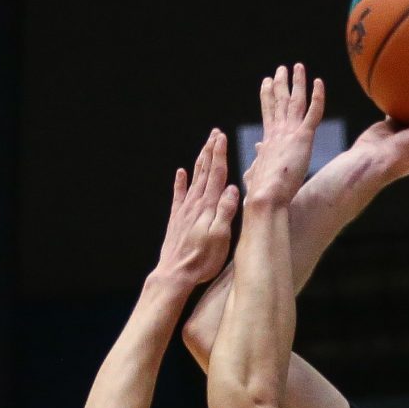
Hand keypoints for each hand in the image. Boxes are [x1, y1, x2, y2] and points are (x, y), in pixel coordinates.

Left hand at [154, 129, 240, 286]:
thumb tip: (233, 189)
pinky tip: (181, 172)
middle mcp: (195, 204)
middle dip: (210, 151)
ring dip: (200, 162)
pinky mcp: (177, 219)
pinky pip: (179, 195)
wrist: (175, 274)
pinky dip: (180, 182)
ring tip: (204, 147)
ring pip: (194, 179)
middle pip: (205, 172)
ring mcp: (184, 210)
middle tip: (214, 134)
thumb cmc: (201, 260)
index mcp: (208, 207)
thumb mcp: (220, 238)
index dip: (219, 155)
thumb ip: (225, 212)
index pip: (216, 175)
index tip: (222, 138)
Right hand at [243, 63, 324, 207]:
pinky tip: (319, 82)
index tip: (266, 82)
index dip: (267, 96)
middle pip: (279, 102)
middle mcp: (277, 132)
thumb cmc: (260, 193)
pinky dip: (317, 96)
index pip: (268, 113)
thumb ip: (259, 157)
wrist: (266, 198)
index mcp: (268, 141)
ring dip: (296, 82)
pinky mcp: (303, 138)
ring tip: (297, 67)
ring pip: (295, 101)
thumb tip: (259, 146)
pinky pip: (313, 112)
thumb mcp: (257, 171)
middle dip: (280, 84)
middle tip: (281, 69)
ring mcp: (290, 133)